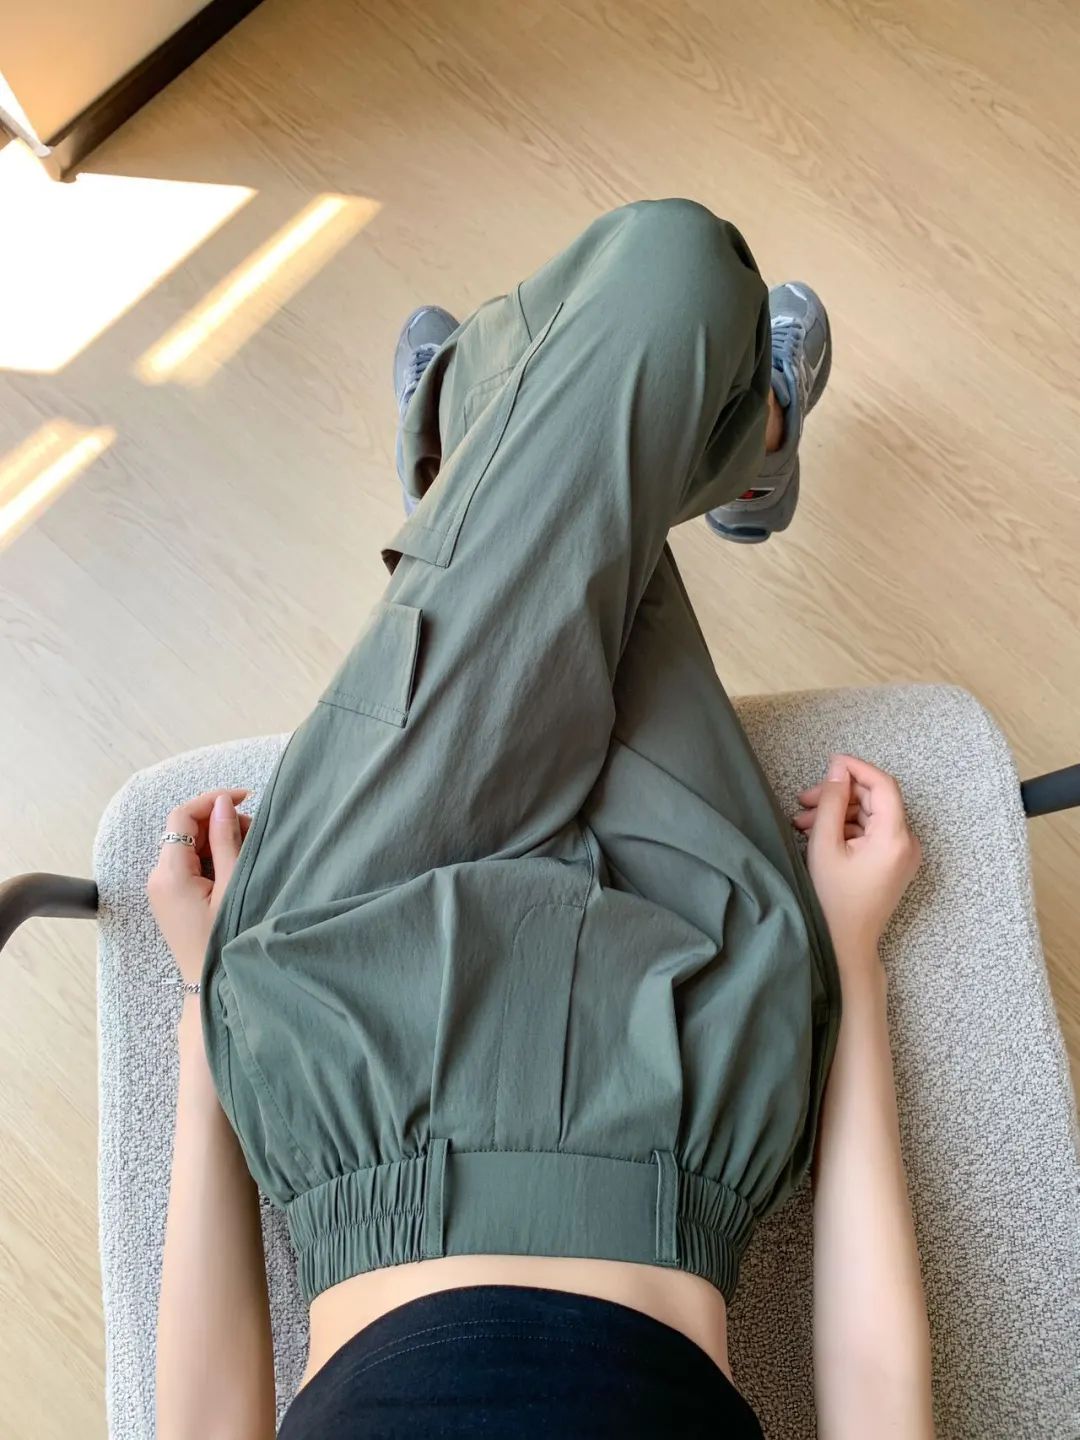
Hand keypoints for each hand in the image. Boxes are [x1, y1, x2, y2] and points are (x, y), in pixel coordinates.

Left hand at [147, 789, 251, 984]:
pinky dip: (211, 856)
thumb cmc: (223, 940)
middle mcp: (158, 877)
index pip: (182, 816)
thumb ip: (226, 842)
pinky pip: (188, 863)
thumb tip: (223, 804)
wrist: (209, 985)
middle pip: (185, 829)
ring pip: (188, 845)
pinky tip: (235, 866)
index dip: (212, 801)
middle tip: (254, 831)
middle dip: (219, 821)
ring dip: (216, 838)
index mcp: (169, 873)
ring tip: (248, 849)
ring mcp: (162, 888)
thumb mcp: (231, 887)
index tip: (244, 798)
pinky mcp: (170, 897)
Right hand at [793, 754, 920, 962]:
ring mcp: (903, 853)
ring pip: (870, 815)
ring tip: (804, 822)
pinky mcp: (894, 861)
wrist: (846, 943)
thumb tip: (837, 770)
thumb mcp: (825, 845)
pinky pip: (873, 832)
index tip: (831, 763)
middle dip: (840, 794)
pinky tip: (820, 834)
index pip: (883, 785)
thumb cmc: (834, 899)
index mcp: (895, 837)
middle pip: (875, 800)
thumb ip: (831, 802)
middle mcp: (907, 842)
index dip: (857, 768)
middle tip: (805, 800)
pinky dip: (847, 828)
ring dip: (838, 812)